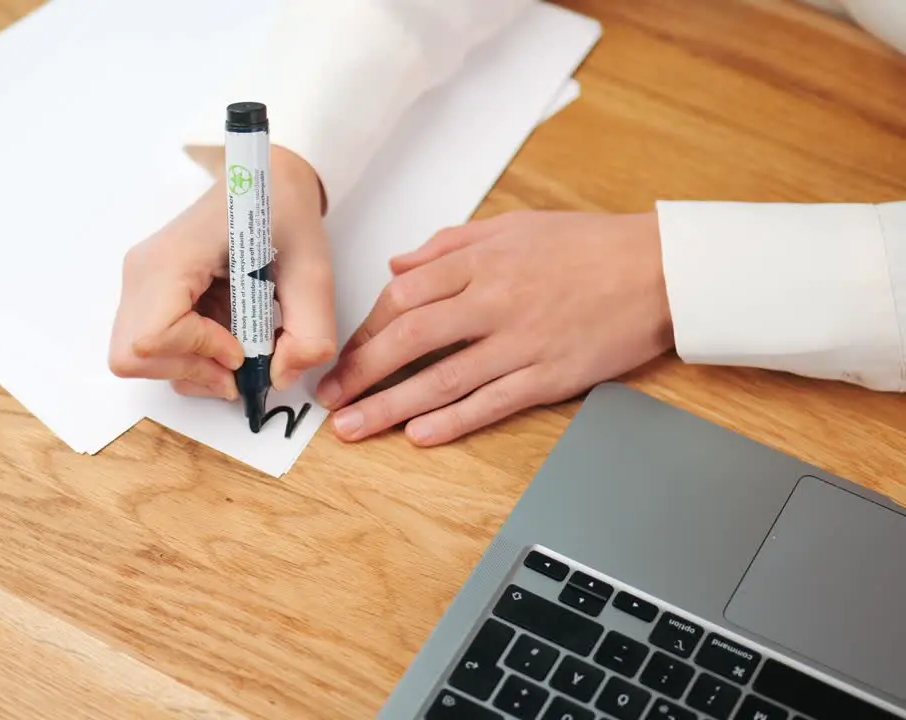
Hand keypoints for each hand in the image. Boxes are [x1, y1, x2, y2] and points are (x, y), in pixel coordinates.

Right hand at [109, 146, 336, 398]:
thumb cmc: (283, 212)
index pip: (154, 335)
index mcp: (172, 257)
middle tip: (237, 364)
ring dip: (191, 367)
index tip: (241, 349)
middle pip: (133, 355)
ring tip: (236, 347)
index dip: (199, 354)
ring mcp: (141, 284)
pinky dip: (189, 356)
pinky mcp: (150, 293)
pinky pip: (153, 346)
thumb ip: (309, 330)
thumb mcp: (313, 270)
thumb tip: (281, 377)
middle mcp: (143, 272)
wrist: (268, 182)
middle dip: (189, 371)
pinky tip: (225, 335)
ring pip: (139, 358)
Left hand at [316, 210, 673, 444]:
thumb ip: (451, 244)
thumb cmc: (590, 245)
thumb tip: (399, 264)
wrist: (661, 269)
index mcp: (483, 261)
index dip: (367, 327)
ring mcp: (522, 341)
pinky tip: (420, 435)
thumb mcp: (514, 225)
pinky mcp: (550, 375)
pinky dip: (453, 420)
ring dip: (392, 405)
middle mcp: (495, 301)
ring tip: (354, 427)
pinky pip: (492, 402)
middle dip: (362, 369)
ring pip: (443, 378)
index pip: (404, 294)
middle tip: (329, 396)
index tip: (344, 349)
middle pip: (410, 337)